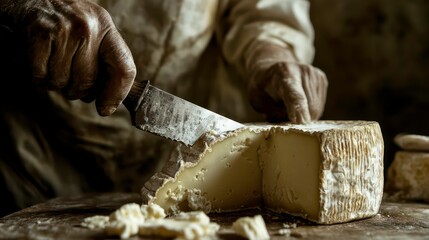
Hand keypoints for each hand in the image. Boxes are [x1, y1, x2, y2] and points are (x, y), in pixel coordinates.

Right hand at [2, 0, 135, 115]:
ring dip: (56, 83)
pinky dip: (38, 77)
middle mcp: (88, 28)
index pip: (124, 69)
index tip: (105, 108)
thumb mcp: (93, 33)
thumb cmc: (67, 22)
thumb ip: (105, 62)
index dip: (116, 94)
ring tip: (54, 67)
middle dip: (78, 91)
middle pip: (88, 81)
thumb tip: (108, 105)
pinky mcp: (40, 34)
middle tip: (71, 82)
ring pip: (62, 81)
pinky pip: (41, 75)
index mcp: (106, 29)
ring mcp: (64, 30)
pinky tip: (40, 63)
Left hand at [248, 62, 327, 123]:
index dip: (299, 110)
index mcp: (283, 73)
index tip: (300, 123)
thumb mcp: (257, 100)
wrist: (272, 71)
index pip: (294, 95)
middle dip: (299, 119)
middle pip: (309, 105)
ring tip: (290, 108)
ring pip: (316, 108)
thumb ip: (271, 111)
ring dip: (304, 116)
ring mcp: (314, 74)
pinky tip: (299, 104)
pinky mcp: (322, 79)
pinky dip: (309, 111)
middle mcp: (303, 70)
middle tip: (284, 119)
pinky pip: (319, 106)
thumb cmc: (262, 88)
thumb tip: (290, 120)